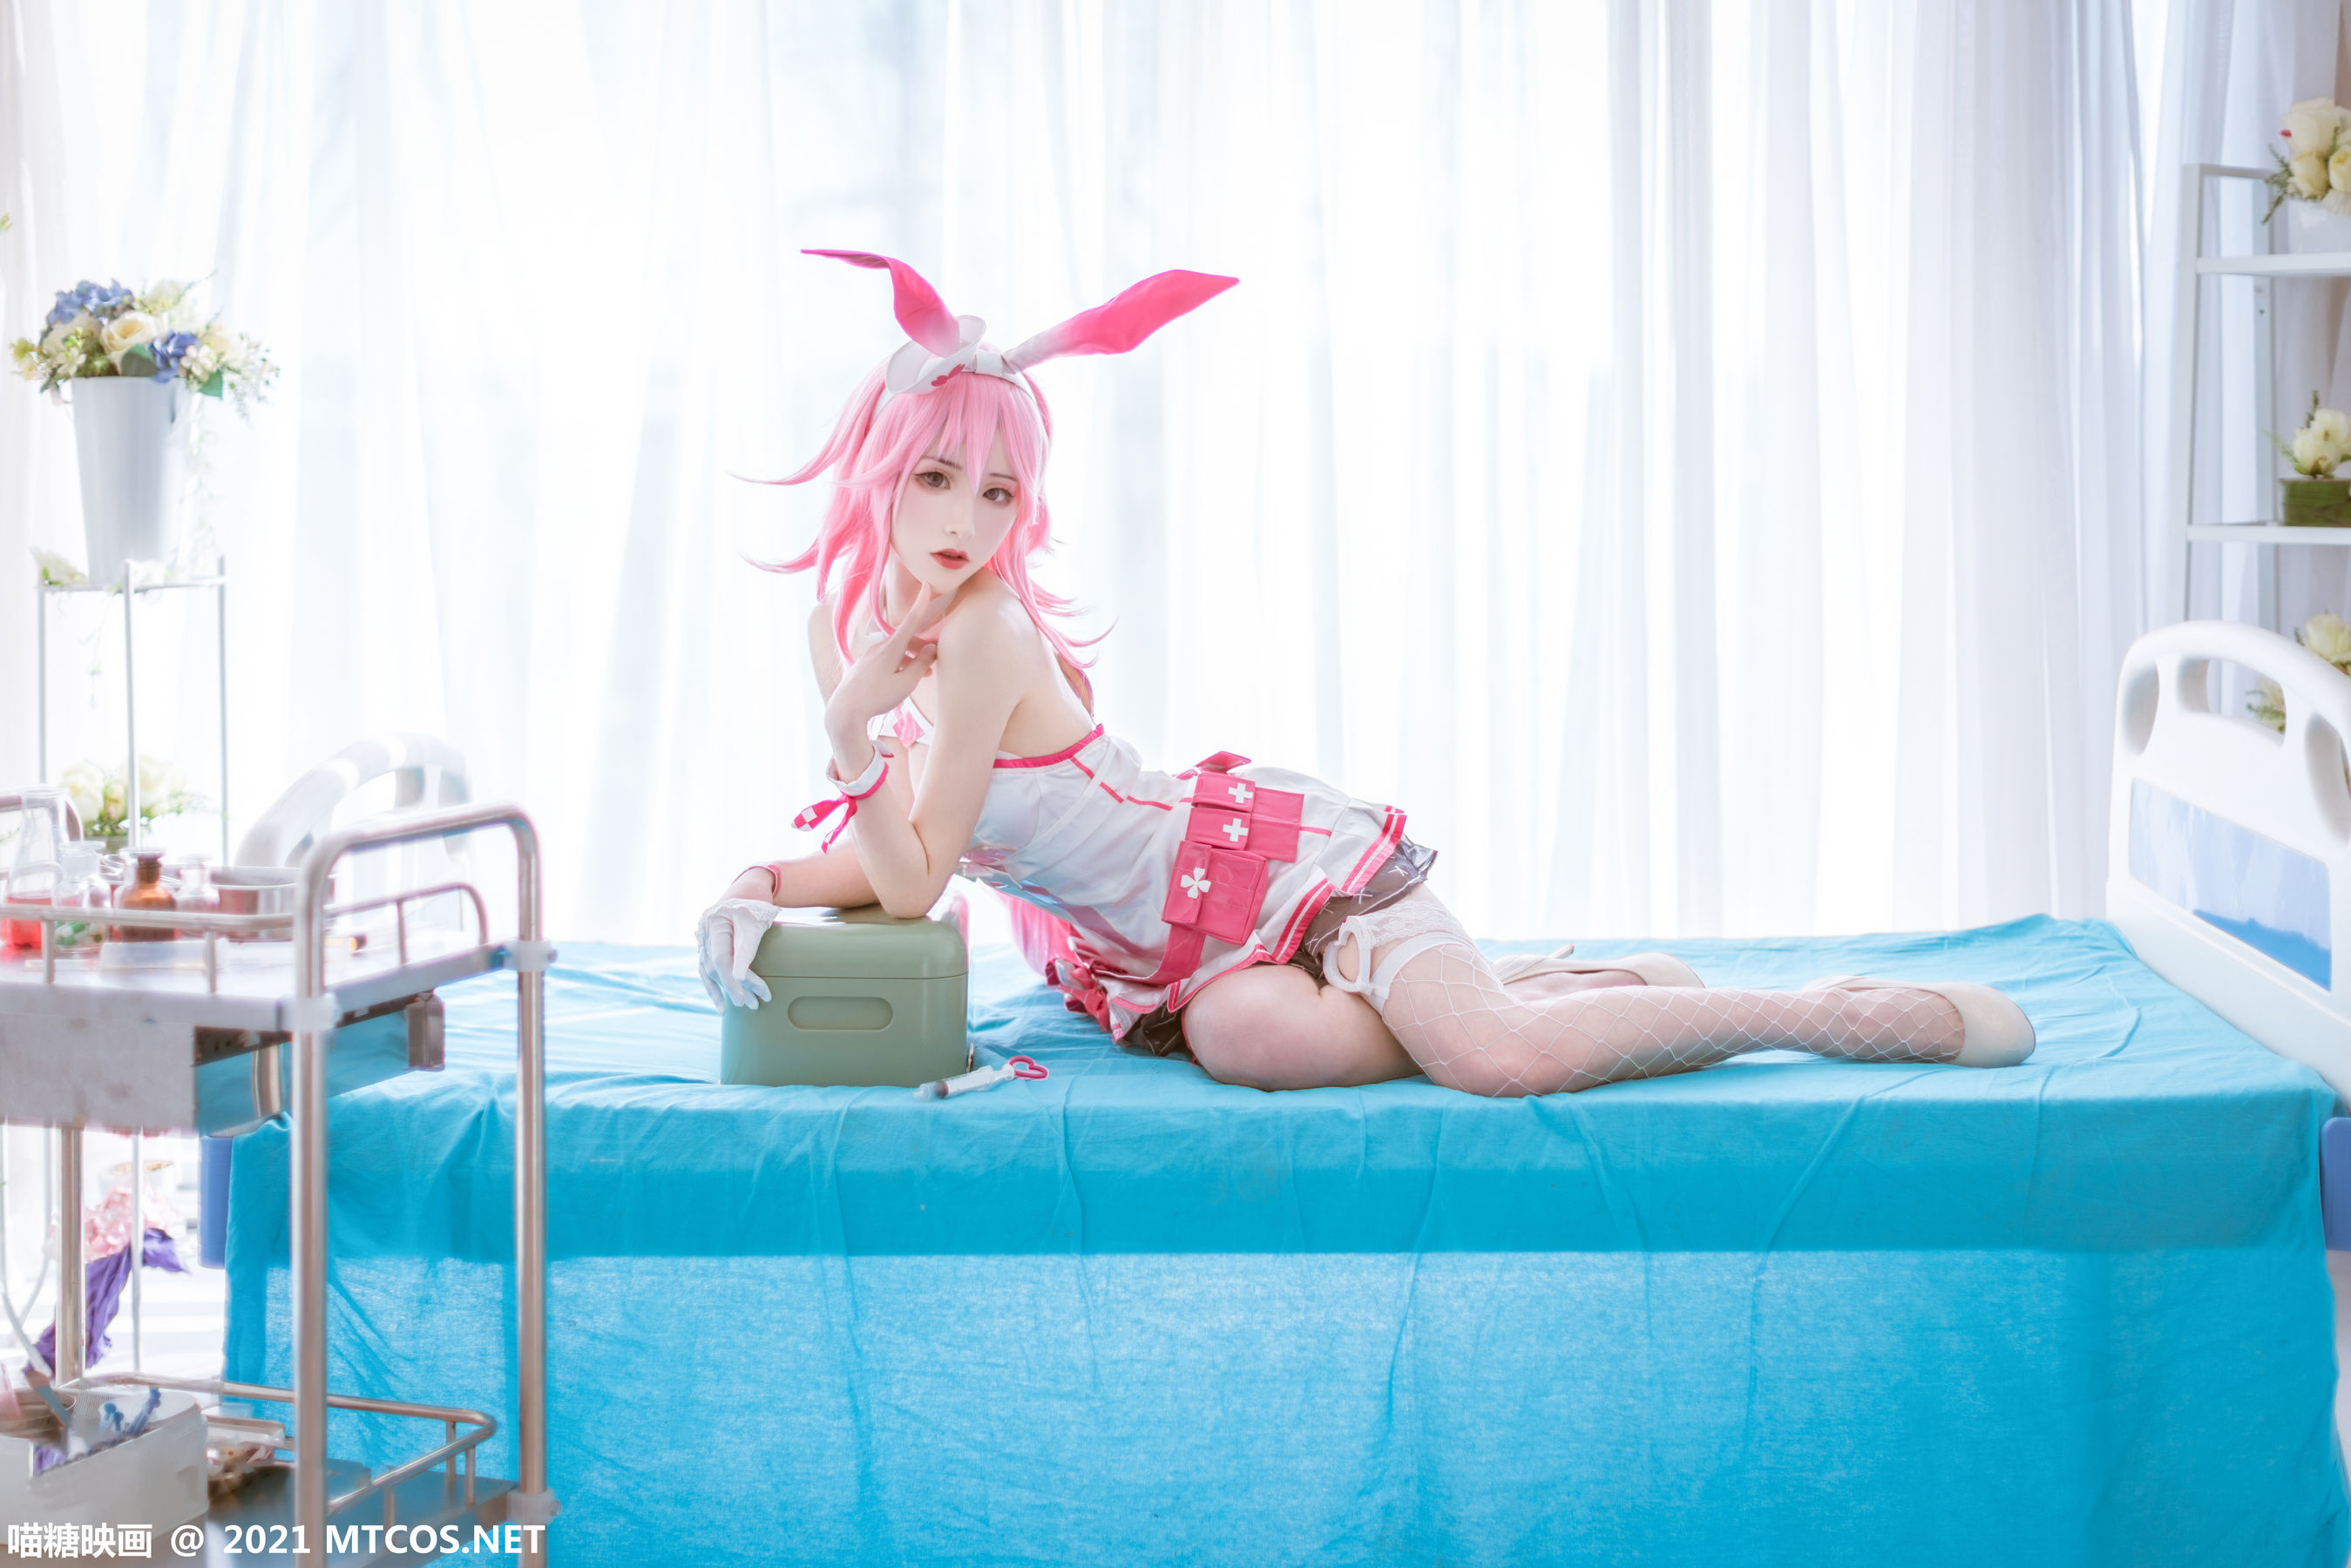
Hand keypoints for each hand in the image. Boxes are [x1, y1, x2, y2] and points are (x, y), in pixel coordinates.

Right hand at [696, 897, 779, 1010]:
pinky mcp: (708, 944)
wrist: (751, 886)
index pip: (720, 959)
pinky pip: (707, 967)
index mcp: (713, 922)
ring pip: (708, 970)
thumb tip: (739, 979)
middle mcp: (704, 931)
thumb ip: (747, 949)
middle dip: (734, 988)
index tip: (747, 997)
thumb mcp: (756, 923)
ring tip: (734, 1009)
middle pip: (715, 967)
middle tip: (754, 1004)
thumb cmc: (757, 903)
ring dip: (723, 990)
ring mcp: (703, 937)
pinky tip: (719, 1000)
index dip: (733, 981)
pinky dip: (714, 984)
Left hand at [823, 586, 952, 750]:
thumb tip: (932, 649)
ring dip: (910, 659)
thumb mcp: (906, 683)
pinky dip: (898, 664)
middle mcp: (878, 647)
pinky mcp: (863, 665)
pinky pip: (885, 659)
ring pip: (896, 651)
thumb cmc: (877, 697)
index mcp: (891, 648)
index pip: (911, 621)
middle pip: (906, 640)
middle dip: (921, 649)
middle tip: (932, 667)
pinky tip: (899, 681)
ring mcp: (869, 656)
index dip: (921, 603)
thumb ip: (921, 664)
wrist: (845, 711)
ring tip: (919, 677)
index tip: (928, 585)